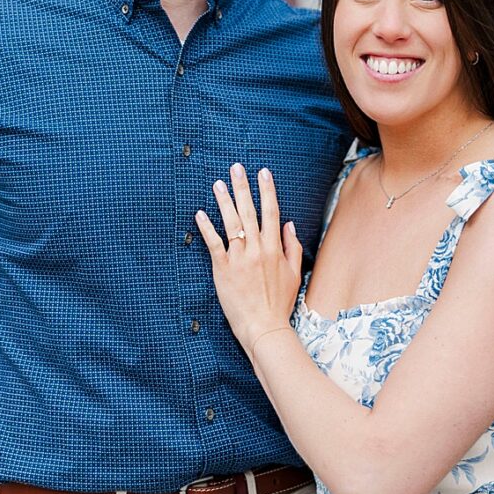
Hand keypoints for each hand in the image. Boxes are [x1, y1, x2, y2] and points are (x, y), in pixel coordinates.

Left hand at [195, 163, 303, 355]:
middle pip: (249, 211)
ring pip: (231, 223)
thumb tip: (289, 224)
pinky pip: (214, 244)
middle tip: (236, 167)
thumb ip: (292, 247)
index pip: (271, 212)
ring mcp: (239, 258)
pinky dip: (206, 228)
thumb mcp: (294, 273)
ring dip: (224, 201)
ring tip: (217, 184)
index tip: (263, 172)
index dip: (267, 190)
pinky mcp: (223, 269)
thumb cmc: (279, 303)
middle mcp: (257, 249)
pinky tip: (199, 214)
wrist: (264, 326)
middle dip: (243, 187)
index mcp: (274, 248)